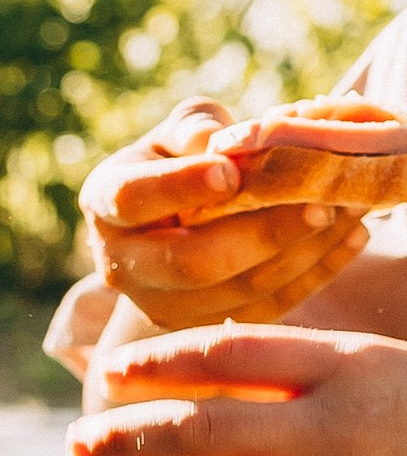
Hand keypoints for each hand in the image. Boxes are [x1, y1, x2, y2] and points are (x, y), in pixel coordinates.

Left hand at [70, 321, 406, 455]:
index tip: (108, 374)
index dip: (157, 363)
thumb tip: (210, 355)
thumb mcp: (384, 369)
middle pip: (208, 429)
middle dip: (128, 437)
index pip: (227, 354)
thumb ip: (307, 369)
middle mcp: (341, 430)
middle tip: (76, 444)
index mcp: (345, 367)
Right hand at [79, 97, 369, 328]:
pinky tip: (350, 238)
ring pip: (237, 292)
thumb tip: (217, 144)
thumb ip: (196, 127)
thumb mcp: (178, 131)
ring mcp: (161, 305)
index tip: (231, 171)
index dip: (181, 188)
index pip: (133, 199)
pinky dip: (315, 274)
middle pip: (191, 262)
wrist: (172, 222)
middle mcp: (121, 264)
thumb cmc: (177, 161)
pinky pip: (268, 309)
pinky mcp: (205, 328)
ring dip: (299, 254)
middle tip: (318, 203)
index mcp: (105, 203)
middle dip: (261, 234)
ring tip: (346, 213)